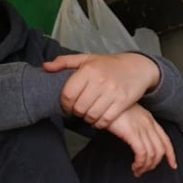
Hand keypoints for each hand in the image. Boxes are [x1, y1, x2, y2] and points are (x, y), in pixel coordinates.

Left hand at [45, 52, 160, 128]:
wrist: (137, 67)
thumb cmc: (109, 64)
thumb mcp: (86, 59)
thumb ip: (64, 62)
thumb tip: (45, 67)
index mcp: (88, 70)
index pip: (68, 94)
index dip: (65, 104)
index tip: (67, 106)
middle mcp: (100, 80)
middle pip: (79, 107)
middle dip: (76, 112)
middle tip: (78, 111)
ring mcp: (112, 92)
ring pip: (92, 115)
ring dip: (87, 119)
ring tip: (88, 115)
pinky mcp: (122, 102)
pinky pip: (106, 120)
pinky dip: (99, 123)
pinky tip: (98, 119)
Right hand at [106, 103, 177, 175]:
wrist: (101, 99)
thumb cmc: (110, 109)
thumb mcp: (127, 116)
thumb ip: (135, 127)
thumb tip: (136, 142)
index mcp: (149, 119)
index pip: (166, 140)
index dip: (171, 154)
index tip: (172, 165)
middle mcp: (148, 123)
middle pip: (160, 149)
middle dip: (154, 164)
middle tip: (144, 171)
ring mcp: (141, 127)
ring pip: (152, 154)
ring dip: (146, 166)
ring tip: (137, 171)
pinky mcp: (132, 133)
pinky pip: (142, 153)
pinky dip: (140, 163)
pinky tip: (134, 166)